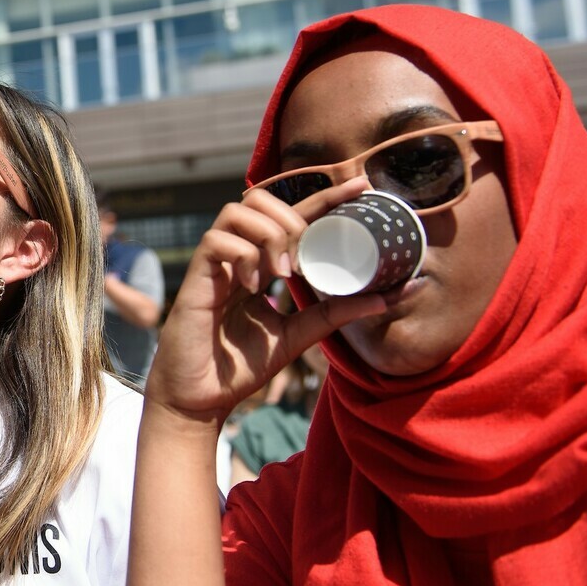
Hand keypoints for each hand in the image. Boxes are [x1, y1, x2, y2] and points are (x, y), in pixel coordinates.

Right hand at [148, 179, 385, 421]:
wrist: (200, 398)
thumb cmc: (239, 367)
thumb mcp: (299, 335)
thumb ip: (336, 314)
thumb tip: (390, 296)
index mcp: (260, 264)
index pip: (294, 217)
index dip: (326, 197)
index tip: (361, 187)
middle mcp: (237, 256)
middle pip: (260, 198)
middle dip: (292, 218)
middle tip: (304, 258)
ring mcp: (215, 264)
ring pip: (238, 210)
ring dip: (269, 234)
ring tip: (281, 272)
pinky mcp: (196, 277)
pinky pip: (217, 240)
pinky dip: (243, 256)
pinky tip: (253, 286)